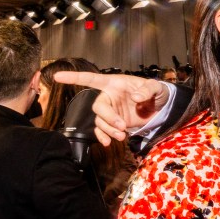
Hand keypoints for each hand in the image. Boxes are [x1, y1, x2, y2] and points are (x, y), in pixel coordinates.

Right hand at [52, 72, 168, 145]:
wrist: (162, 109)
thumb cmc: (157, 93)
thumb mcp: (156, 88)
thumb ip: (147, 90)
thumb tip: (135, 97)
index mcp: (115, 84)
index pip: (92, 79)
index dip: (74, 77)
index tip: (57, 76)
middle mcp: (109, 97)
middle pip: (98, 107)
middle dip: (107, 118)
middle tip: (122, 127)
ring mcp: (111, 111)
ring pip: (99, 121)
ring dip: (108, 130)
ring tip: (122, 136)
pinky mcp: (114, 123)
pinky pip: (101, 130)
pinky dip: (103, 136)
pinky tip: (108, 142)